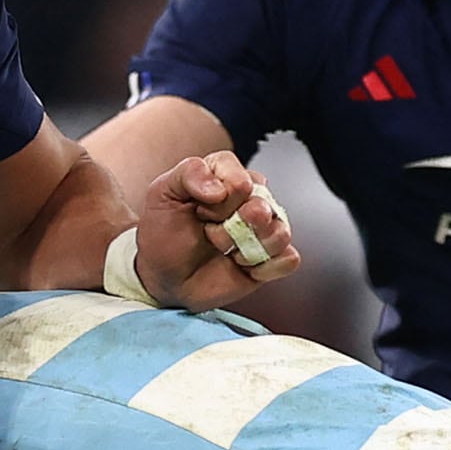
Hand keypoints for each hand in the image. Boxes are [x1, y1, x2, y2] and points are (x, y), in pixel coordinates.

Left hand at [134, 151, 303, 309]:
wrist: (164, 277)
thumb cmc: (164, 233)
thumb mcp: (162, 194)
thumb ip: (188, 172)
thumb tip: (221, 189)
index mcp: (228, 176)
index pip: (241, 179)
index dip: (219, 201)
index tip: (198, 213)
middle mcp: (252, 198)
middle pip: (263, 206)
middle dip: (230, 227)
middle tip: (209, 235)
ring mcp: (265, 228)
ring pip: (281, 231)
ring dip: (247, 248)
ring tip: (226, 252)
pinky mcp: (273, 258)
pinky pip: (288, 259)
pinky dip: (264, 268)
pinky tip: (242, 267)